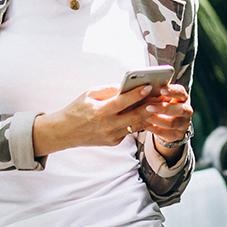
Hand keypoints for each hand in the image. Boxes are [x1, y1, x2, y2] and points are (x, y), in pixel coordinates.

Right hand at [33, 84, 154, 156]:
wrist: (65, 132)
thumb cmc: (76, 110)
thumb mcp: (89, 94)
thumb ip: (108, 89)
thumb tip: (126, 84)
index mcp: (99, 111)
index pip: (122, 102)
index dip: (136, 94)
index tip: (148, 86)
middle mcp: (107, 126)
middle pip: (134, 116)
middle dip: (150, 105)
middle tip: (161, 97)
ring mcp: (111, 136)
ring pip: (136, 125)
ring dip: (148, 115)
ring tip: (158, 104)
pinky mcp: (114, 142)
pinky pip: (129, 130)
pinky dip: (138, 121)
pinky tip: (146, 113)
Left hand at [138, 83, 192, 152]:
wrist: (169, 125)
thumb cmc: (162, 106)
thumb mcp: (161, 98)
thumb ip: (155, 94)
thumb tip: (141, 89)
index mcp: (182, 98)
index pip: (181, 92)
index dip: (172, 91)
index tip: (161, 90)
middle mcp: (186, 111)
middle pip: (179, 109)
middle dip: (163, 108)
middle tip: (149, 107)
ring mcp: (183, 124)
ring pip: (171, 123)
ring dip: (156, 119)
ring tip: (143, 116)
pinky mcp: (177, 135)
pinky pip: (164, 132)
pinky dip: (152, 128)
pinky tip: (143, 124)